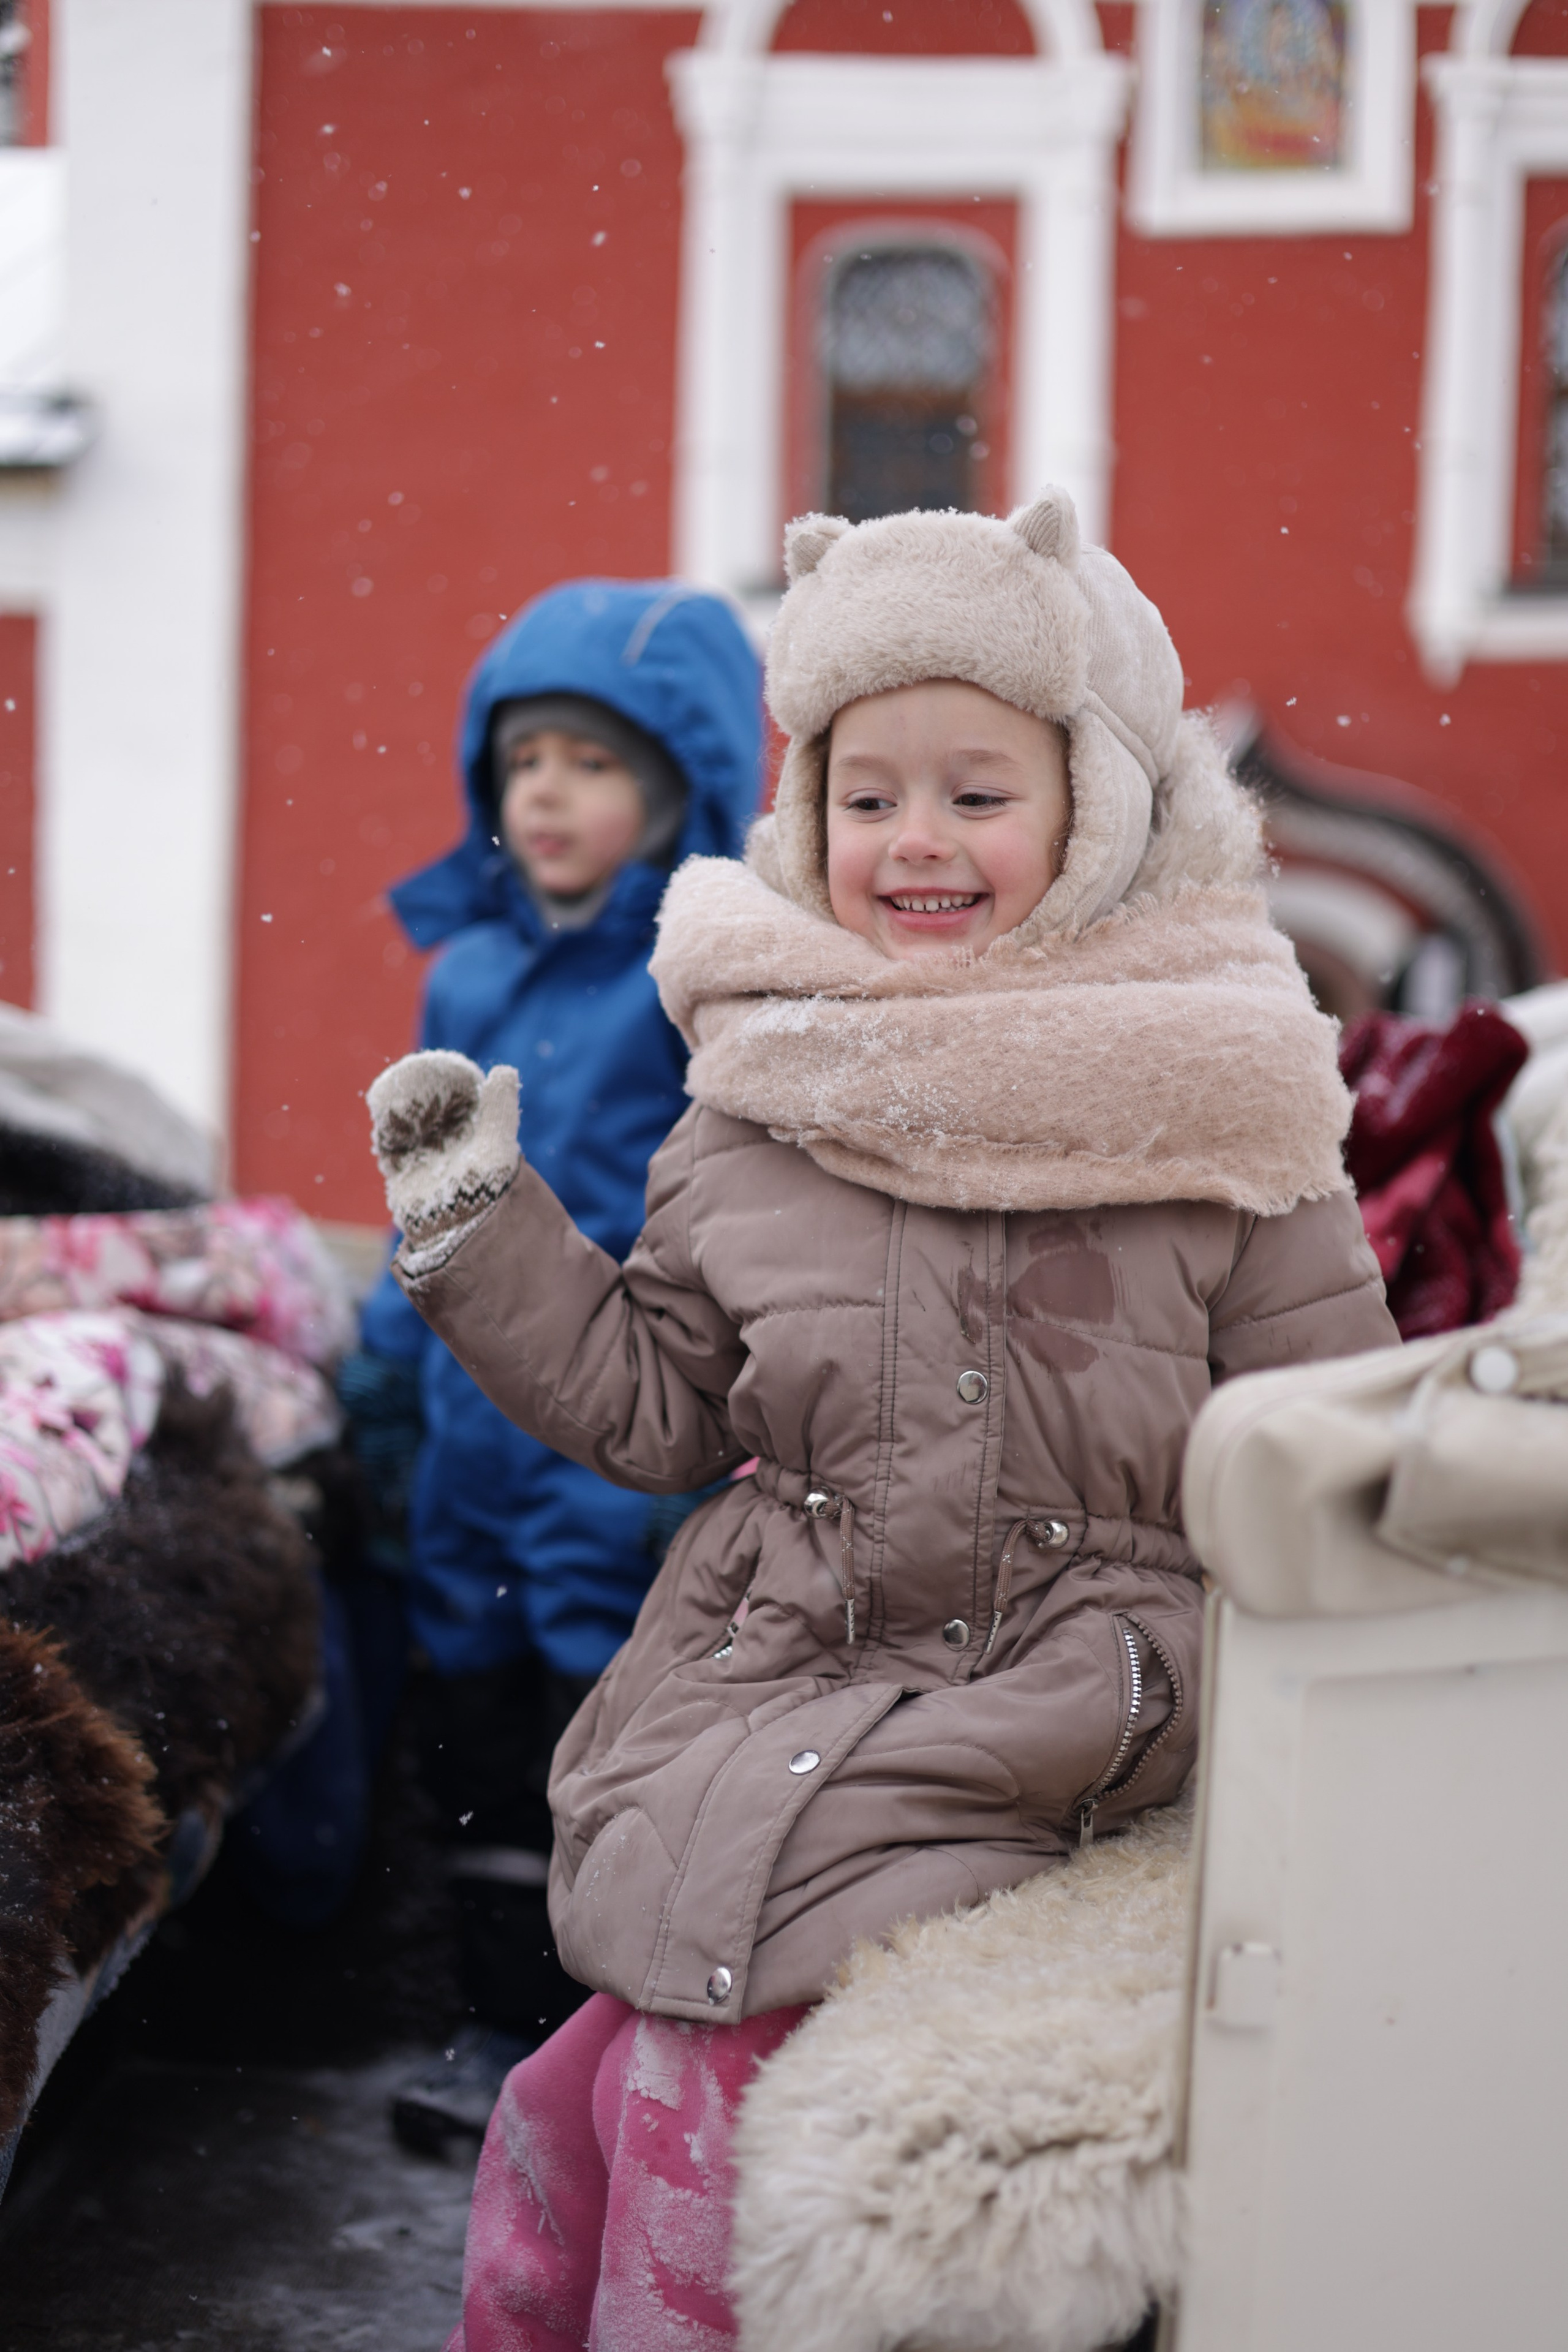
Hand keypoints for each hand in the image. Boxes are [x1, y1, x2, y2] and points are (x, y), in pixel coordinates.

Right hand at [367, 1051, 520, 1251]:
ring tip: (397, 1084)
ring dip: (402, 1106)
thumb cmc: (488, 1193)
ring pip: (409, 1124)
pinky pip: (390, 1145)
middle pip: (432, 1110)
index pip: (462, 1102)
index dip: (453, 1083)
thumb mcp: (497, 1146)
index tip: (447, 1066)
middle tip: (415, 1069)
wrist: (462, 1233)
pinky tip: (382, 1107)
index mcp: (475, 1138)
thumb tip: (503, 1069)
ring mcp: (424, 1160)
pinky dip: (385, 1126)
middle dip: (423, 1090)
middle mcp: (448, 1147)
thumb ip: (500, 1110)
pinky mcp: (402, 1174)